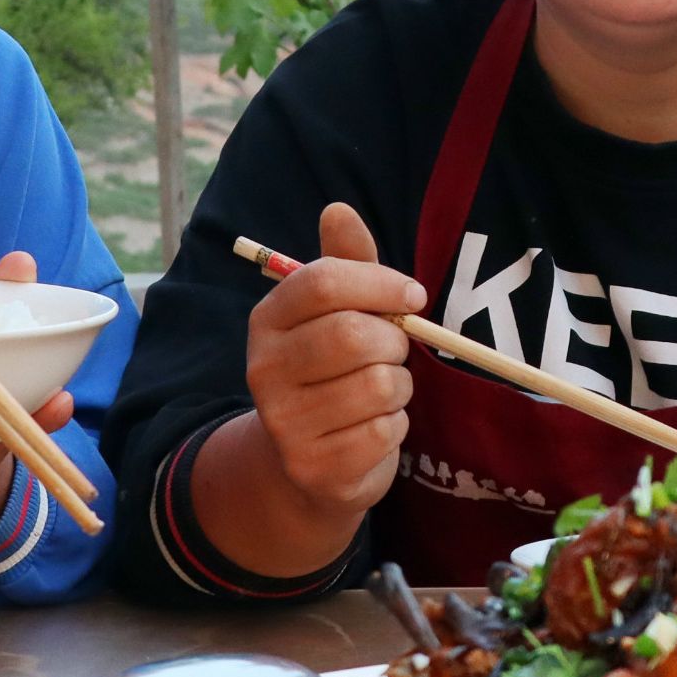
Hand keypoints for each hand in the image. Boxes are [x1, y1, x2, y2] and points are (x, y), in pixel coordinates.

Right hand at [243, 202, 420, 513]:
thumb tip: (339, 210)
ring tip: (381, 392)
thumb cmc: (332, 372)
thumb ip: (345, 263)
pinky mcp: (313, 467)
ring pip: (377, 385)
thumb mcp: (337, 314)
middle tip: (393, 351)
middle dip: (394, 342)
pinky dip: (394, 427)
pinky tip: (373, 428)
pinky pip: (384, 433)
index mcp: (267, 320)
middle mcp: (263, 369)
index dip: (380, 283)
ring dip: (399, 387)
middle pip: (353, 334)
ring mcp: (284, 423)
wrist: (306, 464)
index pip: (323, 281)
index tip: (412, 297)